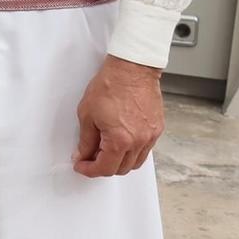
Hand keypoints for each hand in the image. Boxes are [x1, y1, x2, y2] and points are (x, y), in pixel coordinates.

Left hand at [72, 55, 163, 177]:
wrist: (132, 69)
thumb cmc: (109, 86)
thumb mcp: (87, 114)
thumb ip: (85, 140)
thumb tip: (82, 154)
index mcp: (120, 141)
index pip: (105, 168)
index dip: (89, 170)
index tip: (80, 165)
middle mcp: (139, 142)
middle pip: (121, 169)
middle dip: (103, 167)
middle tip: (89, 157)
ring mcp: (151, 136)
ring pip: (135, 162)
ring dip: (119, 161)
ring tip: (104, 150)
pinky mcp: (157, 128)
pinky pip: (145, 149)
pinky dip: (132, 151)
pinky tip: (121, 142)